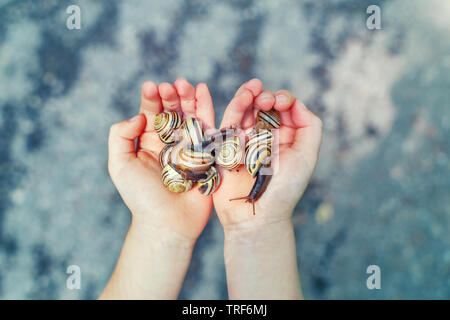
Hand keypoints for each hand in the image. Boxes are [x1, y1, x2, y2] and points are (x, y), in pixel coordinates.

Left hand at [108, 79, 214, 243]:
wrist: (168, 223)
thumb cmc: (141, 198)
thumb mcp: (120, 165)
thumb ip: (120, 136)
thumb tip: (138, 116)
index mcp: (149, 143)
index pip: (150, 114)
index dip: (151, 99)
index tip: (151, 86)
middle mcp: (170, 142)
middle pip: (172, 112)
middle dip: (171, 96)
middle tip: (170, 86)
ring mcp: (190, 147)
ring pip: (190, 116)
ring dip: (188, 98)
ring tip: (186, 83)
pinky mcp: (208, 154)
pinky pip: (208, 128)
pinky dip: (207, 108)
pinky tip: (203, 92)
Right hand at [213, 79, 322, 229]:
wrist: (256, 216)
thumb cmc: (284, 190)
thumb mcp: (307, 157)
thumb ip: (310, 127)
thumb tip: (296, 104)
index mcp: (286, 139)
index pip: (285, 110)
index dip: (284, 99)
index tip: (282, 104)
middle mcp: (265, 137)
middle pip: (264, 106)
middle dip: (266, 97)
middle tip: (268, 101)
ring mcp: (245, 141)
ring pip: (246, 110)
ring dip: (250, 95)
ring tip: (254, 88)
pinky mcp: (226, 146)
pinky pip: (229, 122)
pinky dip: (236, 106)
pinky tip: (244, 96)